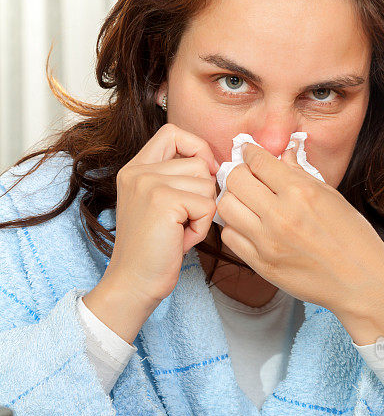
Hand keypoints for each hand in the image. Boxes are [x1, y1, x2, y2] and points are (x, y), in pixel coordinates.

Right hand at [105, 123, 218, 307]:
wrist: (134, 283)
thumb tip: (217, 166)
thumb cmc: (153, 251)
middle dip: (202, 195)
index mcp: (135, 168)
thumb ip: (177, 180)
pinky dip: (202, 228)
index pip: (173, 133)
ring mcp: (149, 183)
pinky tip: (181, 240)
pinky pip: (208, 205)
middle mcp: (138, 171)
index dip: (197, 149)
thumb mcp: (159, 206)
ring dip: (202, 214)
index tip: (202, 175)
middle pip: (199, 162)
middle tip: (182, 222)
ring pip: (207, 184)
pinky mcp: (163, 201)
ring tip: (179, 231)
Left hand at [217, 141, 383, 320]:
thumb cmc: (352, 238)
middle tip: (248, 179)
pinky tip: (249, 227)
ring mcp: (267, 242)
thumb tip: (283, 154)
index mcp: (301, 192)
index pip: (258, 161)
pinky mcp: (261, 264)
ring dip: (232, 200)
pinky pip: (229, 237)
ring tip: (246, 203)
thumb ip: (301, 174)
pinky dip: (234, 227)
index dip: (251, 153)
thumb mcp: (331, 197)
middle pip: (235, 180)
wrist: (360, 281)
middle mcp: (280, 215)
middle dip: (238, 174)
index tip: (250, 154)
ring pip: (225, 207)